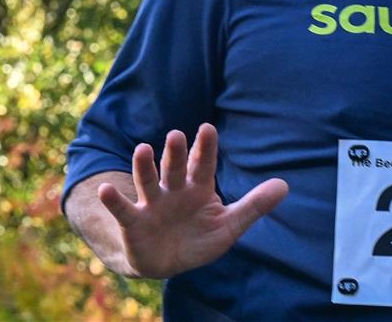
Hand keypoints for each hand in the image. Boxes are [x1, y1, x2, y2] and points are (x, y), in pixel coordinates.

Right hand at [96, 123, 288, 277]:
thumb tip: (285, 185)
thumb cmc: (199, 239)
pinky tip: (106, 190)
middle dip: (175, 153)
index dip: (204, 148)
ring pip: (148, 181)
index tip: (207, 128)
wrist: (167, 263)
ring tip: (142, 149)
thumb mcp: (229, 226)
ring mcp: (151, 204)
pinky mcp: (134, 222)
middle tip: (175, 135)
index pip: (203, 165)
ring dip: (144, 166)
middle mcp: (173, 190)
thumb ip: (254, 206)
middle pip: (174, 168)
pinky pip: (123, 210)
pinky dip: (113, 201)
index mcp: (198, 188)